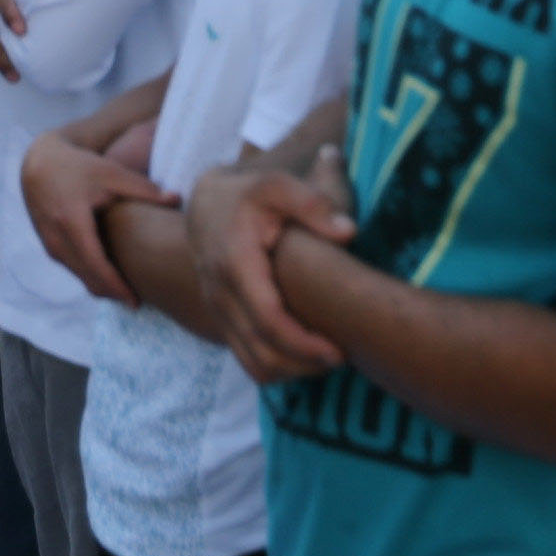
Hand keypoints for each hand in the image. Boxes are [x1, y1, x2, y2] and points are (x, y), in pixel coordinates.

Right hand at [22, 124, 172, 303]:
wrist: (39, 164)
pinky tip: (110, 276)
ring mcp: (49, 246)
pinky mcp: (49, 247)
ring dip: (102, 287)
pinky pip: (73, 269)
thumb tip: (178, 199)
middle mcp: (56, 239)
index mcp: (72, 222)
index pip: (96, 266)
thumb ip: (144, 189)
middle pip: (88, 279)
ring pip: (80, 277)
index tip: (136, 302)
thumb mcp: (111, 173)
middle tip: (139, 302)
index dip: (116, 287)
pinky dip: (91, 277)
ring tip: (128, 292)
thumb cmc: (79, 166)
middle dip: (113, 294)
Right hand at [187, 147, 357, 382]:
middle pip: (261, 352)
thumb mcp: (278, 185)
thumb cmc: (249, 193)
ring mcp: (217, 311)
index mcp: (235, 264)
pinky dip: (277, 366)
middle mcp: (220, 294)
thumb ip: (313, 204)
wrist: (207, 203)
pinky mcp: (222, 320)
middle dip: (304, 363)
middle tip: (342, 357)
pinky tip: (306, 354)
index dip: (303, 344)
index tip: (338, 350)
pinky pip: (247, 358)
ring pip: (253, 363)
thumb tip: (348, 232)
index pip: (268, 321)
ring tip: (326, 359)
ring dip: (292, 371)